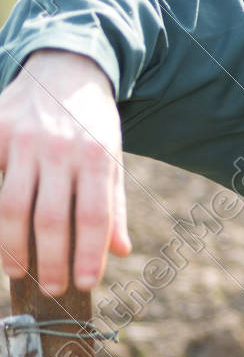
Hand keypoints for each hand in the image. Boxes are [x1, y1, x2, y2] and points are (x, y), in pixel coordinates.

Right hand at [0, 50, 130, 293]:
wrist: (65, 68)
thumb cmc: (92, 123)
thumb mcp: (113, 157)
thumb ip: (114, 205)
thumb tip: (120, 251)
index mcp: (96, 157)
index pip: (93, 217)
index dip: (89, 254)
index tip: (85, 285)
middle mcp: (59, 149)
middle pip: (50, 218)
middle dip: (50, 260)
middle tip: (51, 288)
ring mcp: (22, 140)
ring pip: (11, 205)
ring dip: (12, 246)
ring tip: (17, 271)